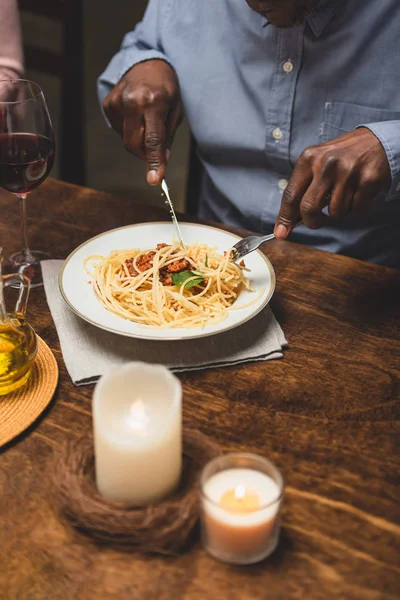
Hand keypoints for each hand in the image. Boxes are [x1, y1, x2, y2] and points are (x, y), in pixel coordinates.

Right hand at [103, 59, 182, 184]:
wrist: (147, 61)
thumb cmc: (165, 86)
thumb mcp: (175, 109)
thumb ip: (168, 137)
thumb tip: (161, 162)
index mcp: (154, 101)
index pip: (153, 140)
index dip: (154, 162)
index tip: (154, 180)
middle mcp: (132, 101)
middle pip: (134, 145)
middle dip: (145, 154)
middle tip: (155, 149)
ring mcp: (116, 102)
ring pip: (126, 140)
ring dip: (138, 139)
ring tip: (146, 118)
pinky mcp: (108, 104)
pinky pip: (118, 130)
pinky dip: (129, 130)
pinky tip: (136, 115)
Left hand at [274, 128, 391, 237]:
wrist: (378, 142)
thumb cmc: (342, 157)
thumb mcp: (317, 163)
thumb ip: (302, 188)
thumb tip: (287, 222)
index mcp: (309, 158)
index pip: (291, 194)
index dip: (285, 217)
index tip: (281, 233)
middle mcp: (326, 163)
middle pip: (309, 208)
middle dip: (312, 221)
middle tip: (317, 221)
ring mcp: (348, 171)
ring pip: (335, 212)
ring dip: (340, 211)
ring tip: (345, 194)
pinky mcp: (368, 180)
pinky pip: (356, 210)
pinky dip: (357, 208)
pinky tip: (359, 192)